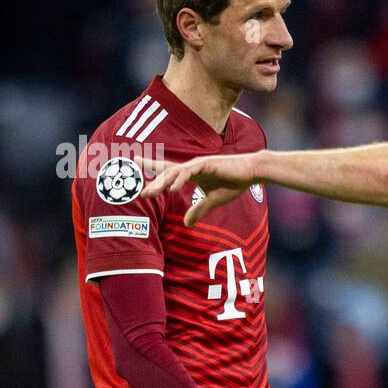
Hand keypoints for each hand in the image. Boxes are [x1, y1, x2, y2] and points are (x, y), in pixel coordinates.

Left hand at [138, 152, 262, 225]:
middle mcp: (192, 166)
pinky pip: (189, 172)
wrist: (251, 172)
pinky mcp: (206, 164)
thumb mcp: (214, 201)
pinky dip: (180, 180)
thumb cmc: (234, 183)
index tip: (135, 163)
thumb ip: (199, 210)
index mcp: (192, 173)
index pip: (168, 170)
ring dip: (162, 183)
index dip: (152, 167)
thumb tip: (187, 224)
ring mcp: (198, 164)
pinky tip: (172, 189)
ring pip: (174, 172)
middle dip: (153, 182)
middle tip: (140, 193)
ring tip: (151, 193)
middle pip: (167, 173)